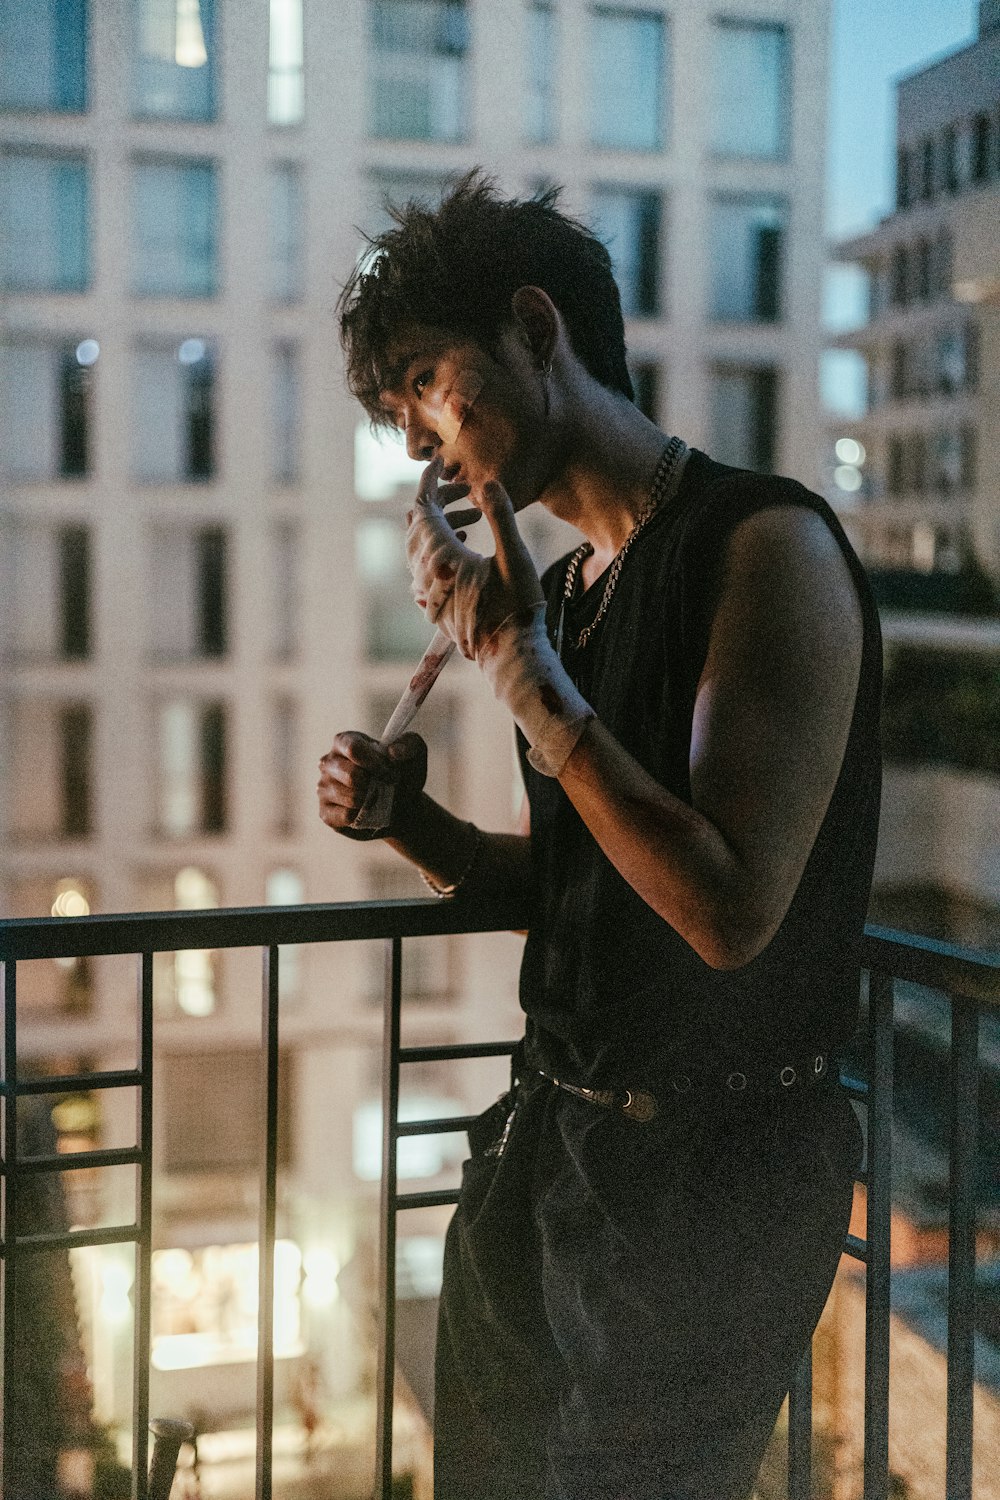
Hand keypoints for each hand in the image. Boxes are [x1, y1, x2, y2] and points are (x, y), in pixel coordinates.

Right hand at [317, 732, 426, 839]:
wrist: (402, 807)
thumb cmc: (404, 775)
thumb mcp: (416, 755)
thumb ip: (410, 744)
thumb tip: (392, 752)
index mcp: (346, 741)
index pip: (353, 748)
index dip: (375, 763)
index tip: (391, 773)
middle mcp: (329, 762)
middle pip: (350, 774)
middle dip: (375, 784)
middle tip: (386, 786)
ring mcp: (323, 787)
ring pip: (349, 796)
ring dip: (371, 800)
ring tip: (376, 798)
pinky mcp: (325, 812)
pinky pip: (345, 815)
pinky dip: (363, 815)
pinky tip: (366, 810)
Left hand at [406, 461, 543, 659]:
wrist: (511, 656)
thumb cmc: (518, 608)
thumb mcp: (515, 557)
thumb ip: (500, 516)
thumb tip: (486, 482)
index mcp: (442, 558)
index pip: (424, 508)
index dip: (428, 480)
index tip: (438, 462)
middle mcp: (427, 573)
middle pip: (418, 524)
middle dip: (439, 501)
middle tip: (466, 491)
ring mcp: (428, 591)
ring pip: (420, 545)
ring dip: (442, 525)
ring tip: (475, 518)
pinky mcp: (435, 604)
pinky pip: (424, 565)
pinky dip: (439, 546)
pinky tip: (464, 544)